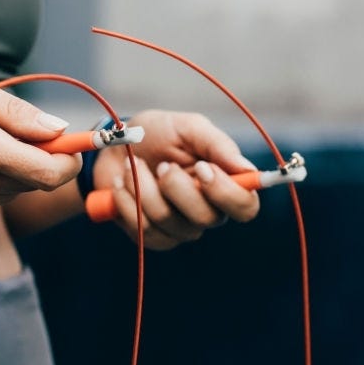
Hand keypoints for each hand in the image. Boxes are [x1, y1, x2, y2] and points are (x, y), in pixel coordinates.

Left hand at [93, 110, 259, 249]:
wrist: (115, 146)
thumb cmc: (157, 134)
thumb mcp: (188, 128)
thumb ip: (218, 145)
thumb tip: (248, 169)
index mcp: (223, 186)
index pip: (245, 207)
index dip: (226, 193)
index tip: (203, 167)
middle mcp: (205, 212)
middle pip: (205, 218)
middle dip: (176, 187)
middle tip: (162, 164)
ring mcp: (177, 228)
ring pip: (167, 221)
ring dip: (144, 187)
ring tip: (134, 164)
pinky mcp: (149, 236)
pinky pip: (142, 229)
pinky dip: (126, 200)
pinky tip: (122, 181)